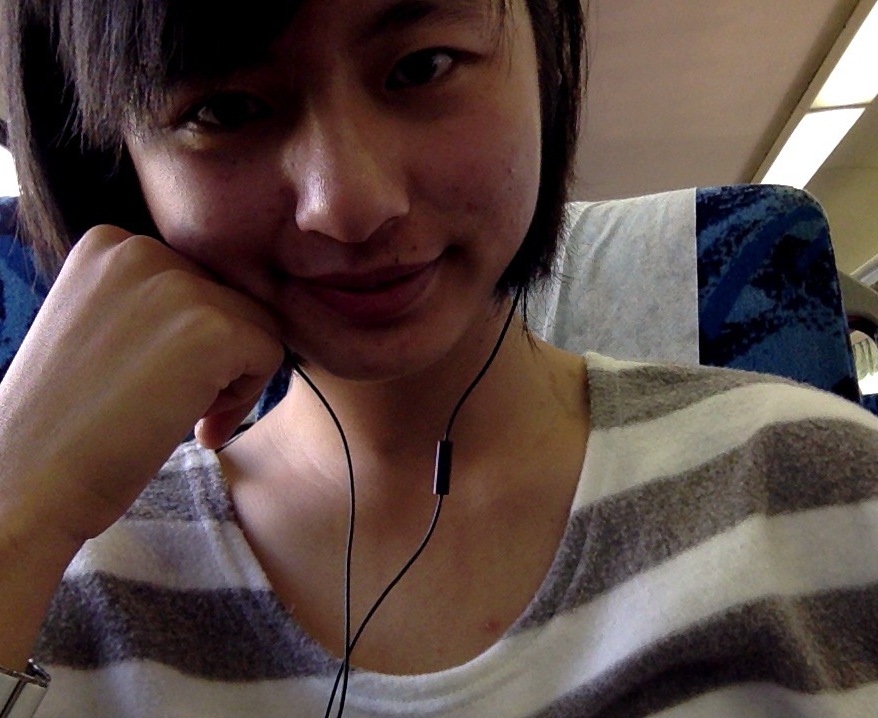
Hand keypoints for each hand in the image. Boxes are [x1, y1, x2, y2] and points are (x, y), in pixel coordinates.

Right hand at [0, 225, 284, 546]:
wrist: (30, 483)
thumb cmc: (66, 421)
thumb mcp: (103, 329)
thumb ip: (155, 305)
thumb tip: (238, 311)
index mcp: (110, 244)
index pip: (198, 280)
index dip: (187, 340)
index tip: (150, 381)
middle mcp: (141, 248)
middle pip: (231, 300)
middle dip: (214, 358)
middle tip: (165, 406)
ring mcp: (176, 285)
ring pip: (257, 325)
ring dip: (230, 378)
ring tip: (174, 415)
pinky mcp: (210, 328)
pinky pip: (271, 353)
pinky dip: (245, 398)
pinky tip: (193, 425)